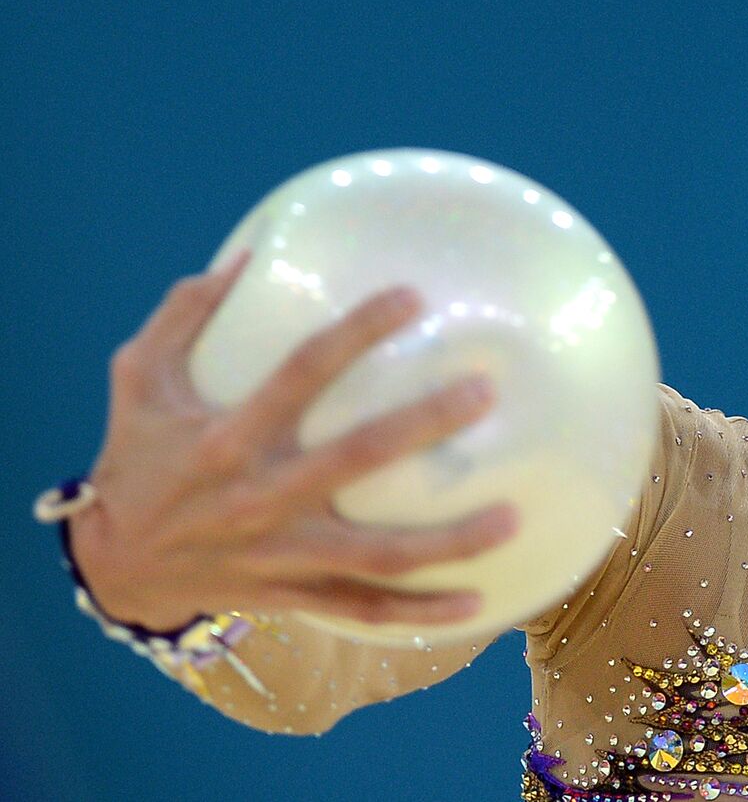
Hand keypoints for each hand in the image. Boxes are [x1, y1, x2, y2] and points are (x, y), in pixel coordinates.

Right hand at [68, 250, 516, 632]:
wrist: (113, 566)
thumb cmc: (138, 459)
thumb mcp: (140, 377)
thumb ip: (187, 313)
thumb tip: (248, 252)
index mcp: (227, 436)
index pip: (301, 372)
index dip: (358, 331)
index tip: (415, 296)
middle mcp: (259, 496)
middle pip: (356, 457)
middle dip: (424, 424)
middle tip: (486, 390)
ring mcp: (281, 554)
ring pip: (377, 555)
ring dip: (449, 541)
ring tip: (515, 516)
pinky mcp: (293, 595)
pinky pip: (365, 612)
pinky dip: (421, 615)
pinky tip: (478, 603)